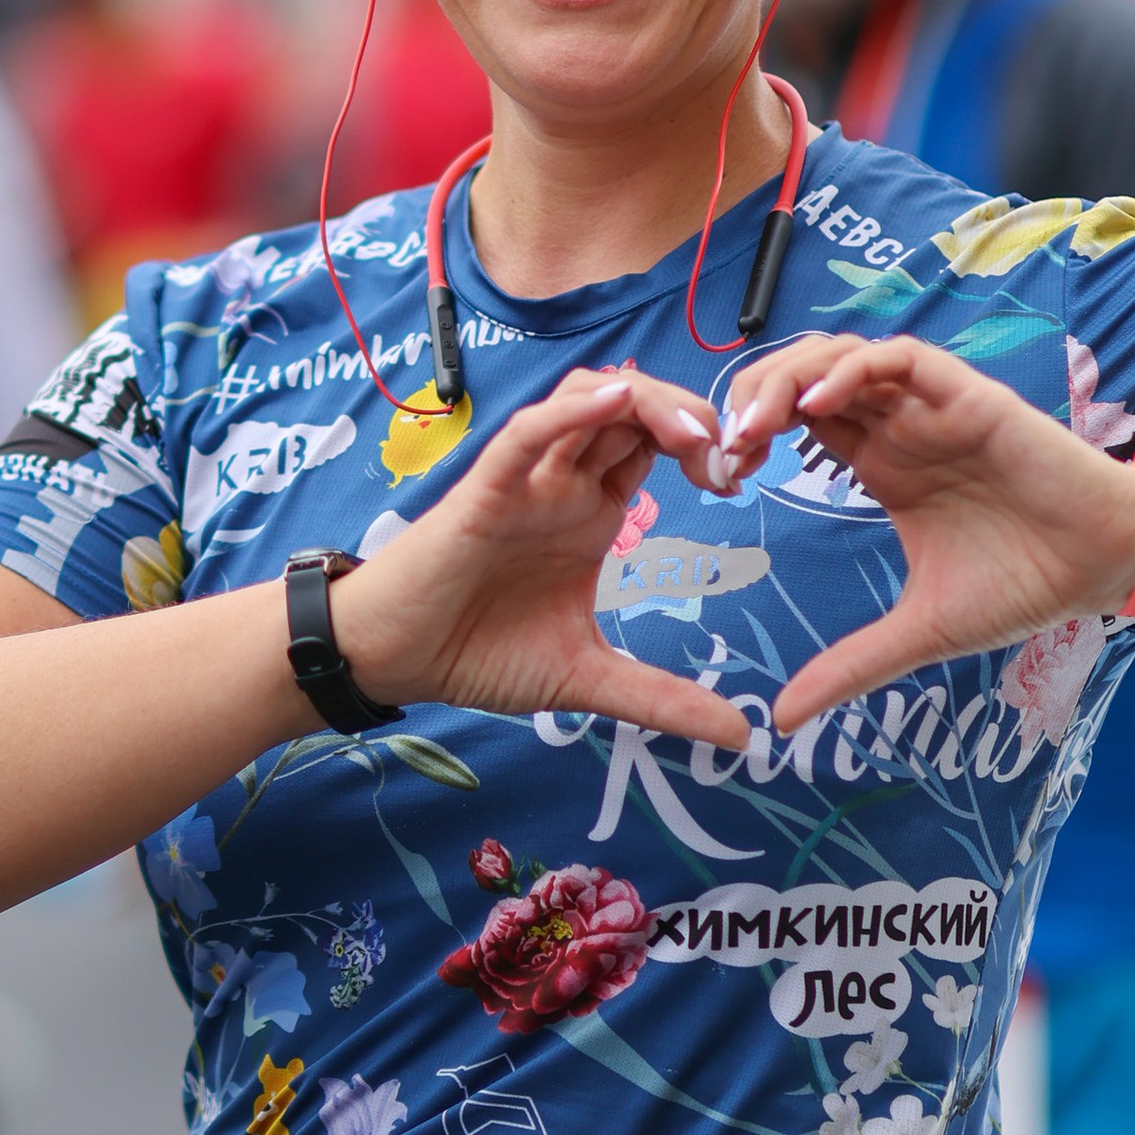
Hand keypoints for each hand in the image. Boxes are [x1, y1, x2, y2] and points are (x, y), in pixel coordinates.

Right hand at [330, 368, 755, 749]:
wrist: (394, 659)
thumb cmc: (477, 652)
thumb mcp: (587, 678)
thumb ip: (662, 699)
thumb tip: (741, 736)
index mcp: (593, 512)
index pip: (660, 445)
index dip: (707, 446)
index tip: (739, 480)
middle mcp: (565, 484)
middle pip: (636, 407)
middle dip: (693, 414)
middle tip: (729, 457)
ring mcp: (527, 481)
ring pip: (589, 398)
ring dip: (644, 401)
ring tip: (689, 433)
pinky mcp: (485, 490)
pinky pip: (527, 433)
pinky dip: (569, 410)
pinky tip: (610, 404)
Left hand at [709, 335, 1134, 731]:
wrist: (1102, 566)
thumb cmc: (1024, 585)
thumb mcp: (920, 633)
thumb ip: (852, 666)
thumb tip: (781, 722)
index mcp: (879, 463)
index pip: (794, 418)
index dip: (749, 434)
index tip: (722, 479)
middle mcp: (898, 424)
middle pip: (803, 376)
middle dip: (752, 397)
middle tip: (724, 447)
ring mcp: (930, 405)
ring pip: (841, 356)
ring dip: (790, 376)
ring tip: (757, 423)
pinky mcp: (968, 395)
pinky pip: (900, 358)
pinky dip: (853, 370)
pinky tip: (819, 405)